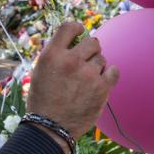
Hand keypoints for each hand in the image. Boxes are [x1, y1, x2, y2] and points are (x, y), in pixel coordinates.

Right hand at [26, 22, 119, 141]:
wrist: (50, 127)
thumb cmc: (43, 99)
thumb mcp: (40, 70)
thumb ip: (56, 54)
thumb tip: (74, 40)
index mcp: (52, 54)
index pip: (70, 26)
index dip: (77, 28)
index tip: (79, 34)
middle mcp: (71, 61)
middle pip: (92, 41)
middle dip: (90, 50)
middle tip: (84, 62)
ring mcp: (88, 74)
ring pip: (102, 58)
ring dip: (96, 65)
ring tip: (86, 79)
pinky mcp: (102, 88)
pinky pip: (113, 70)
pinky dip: (108, 74)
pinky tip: (100, 81)